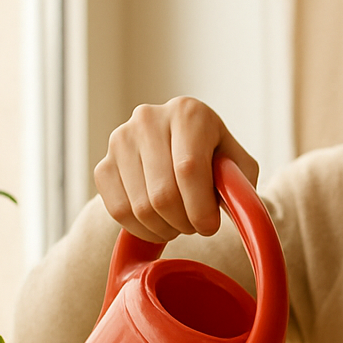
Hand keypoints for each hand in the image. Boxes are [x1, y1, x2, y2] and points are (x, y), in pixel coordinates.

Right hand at [94, 96, 259, 241]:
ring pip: (140, 208)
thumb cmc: (215, 161)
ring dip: (166, 229)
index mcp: (188, 113)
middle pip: (163, 194)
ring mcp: (121, 141)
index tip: (210, 227)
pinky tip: (159, 225)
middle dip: (185, 222)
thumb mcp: (238, 166)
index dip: (201, 208)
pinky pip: (119, 212)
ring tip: (181, 223)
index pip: (189, 169)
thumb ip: (240, 183)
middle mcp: (149, 119)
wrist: (179, 151)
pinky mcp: (103, 165)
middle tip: (197, 226)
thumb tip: (230, 204)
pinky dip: (143, 230)